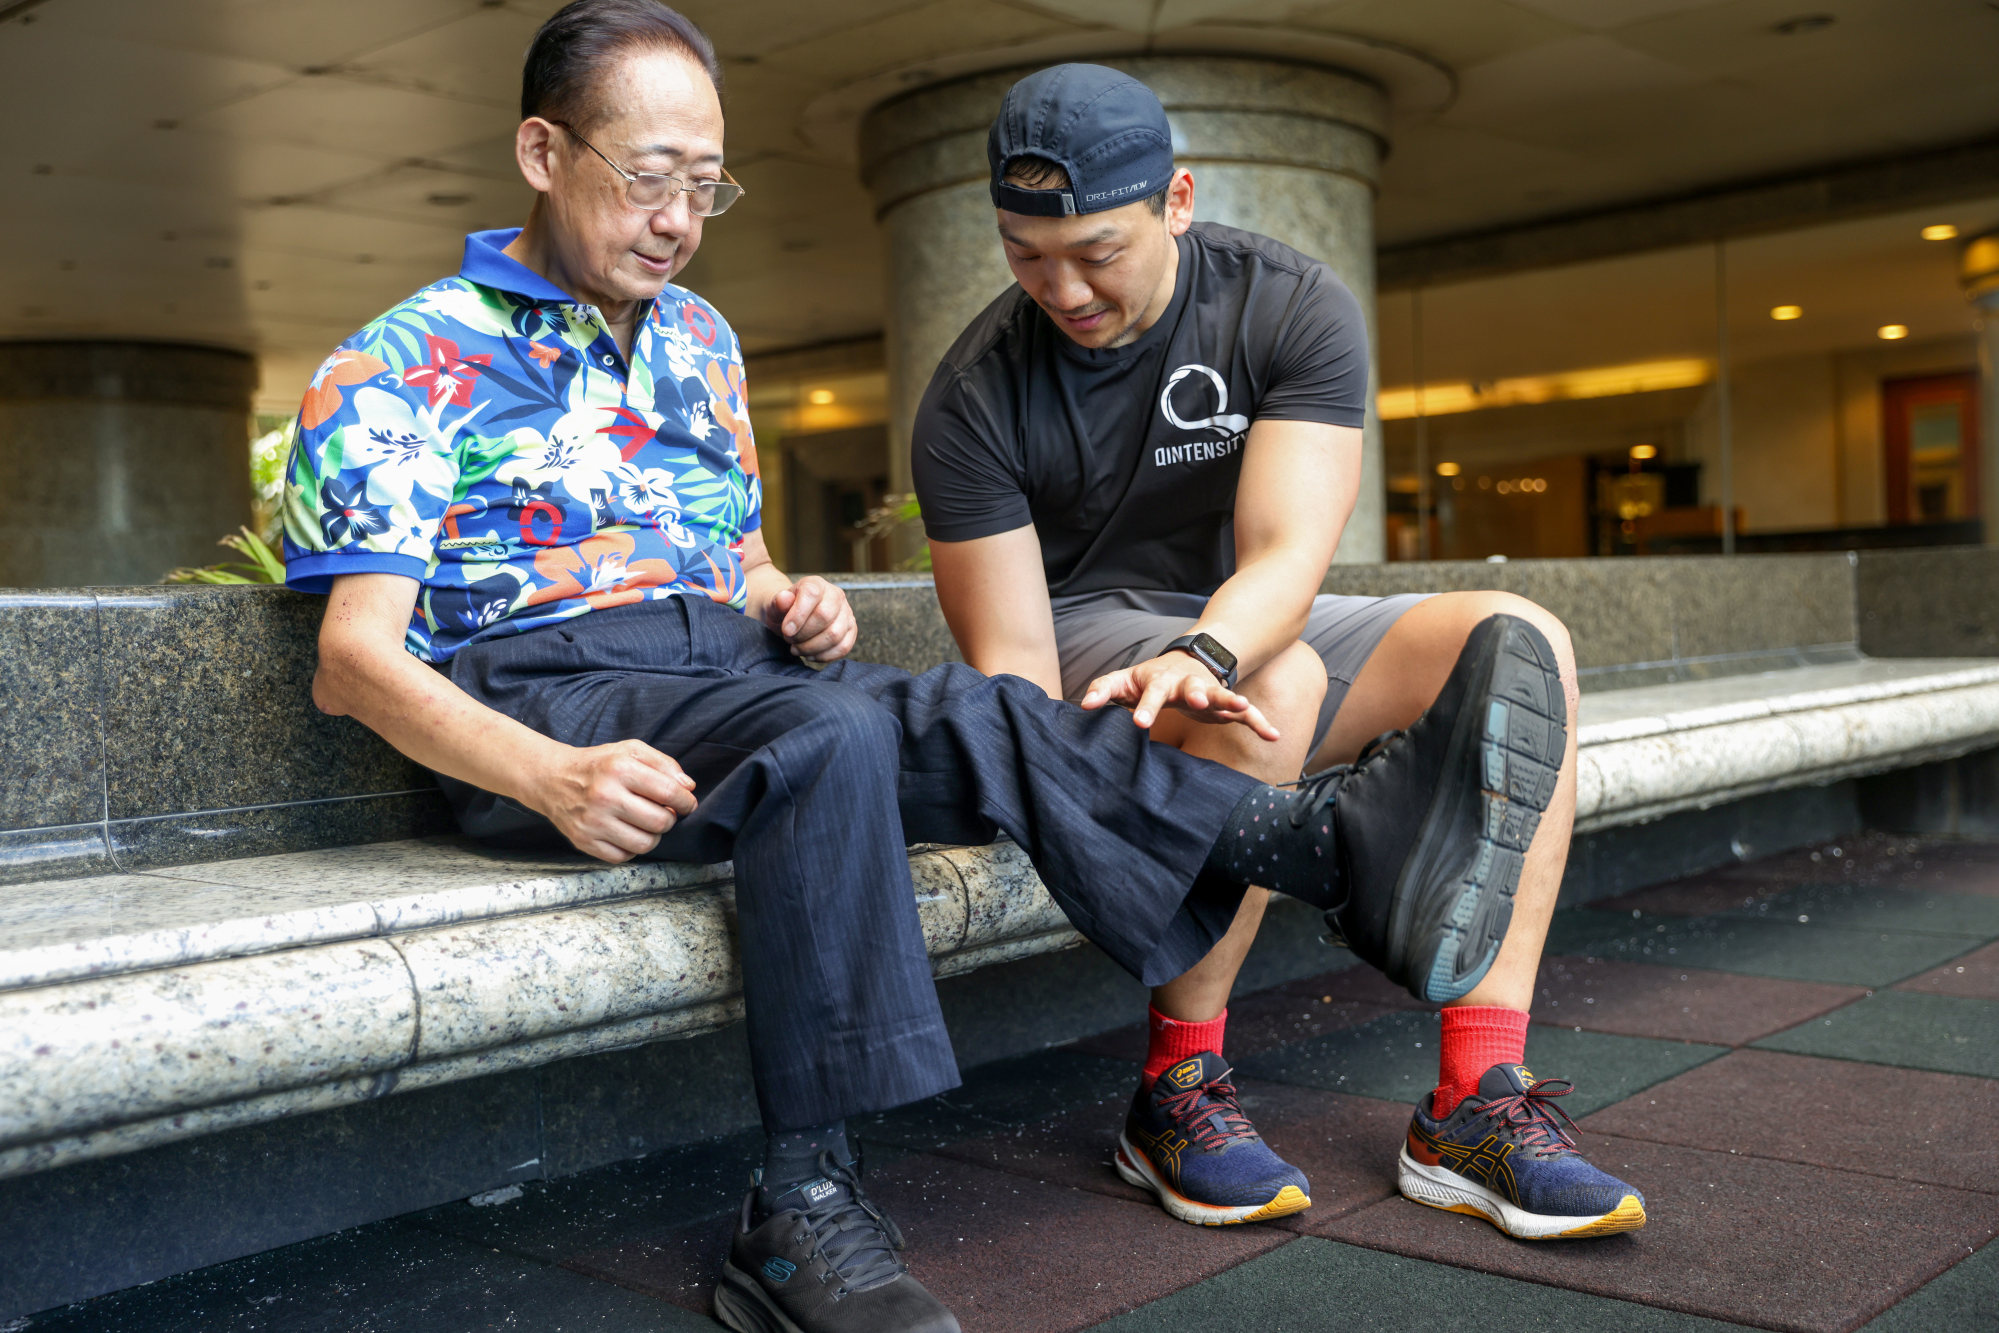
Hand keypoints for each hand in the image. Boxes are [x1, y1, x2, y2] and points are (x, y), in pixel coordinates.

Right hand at [530, 739, 698, 862]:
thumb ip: (664, 764)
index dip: (685, 802)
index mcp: (620, 768)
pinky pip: (623, 856)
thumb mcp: (630, 750)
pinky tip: (627, 833)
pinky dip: (632, 848)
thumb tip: (688, 787)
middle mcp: (605, 796)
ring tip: (646, 824)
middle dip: (669, 819)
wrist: (552, 779)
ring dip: (653, 836)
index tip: (686, 804)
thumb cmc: (599, 764)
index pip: (668, 792)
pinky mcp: (584, 841)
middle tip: (663, 813)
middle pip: (660, 822)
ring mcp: (593, 822)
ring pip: (644, 843)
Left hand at [764, 575, 857, 662]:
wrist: (794, 619)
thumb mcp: (775, 606)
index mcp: (816, 584)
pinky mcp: (851, 631)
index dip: (798, 615)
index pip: (812, 594)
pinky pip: (844, 647)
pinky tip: (810, 654)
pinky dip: (824, 656)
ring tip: (797, 648)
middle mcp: (836, 595)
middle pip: (824, 616)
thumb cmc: (785, 612)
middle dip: (803, 634)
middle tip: (790, 639)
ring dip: (812, 647)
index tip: (786, 631)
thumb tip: (783, 598)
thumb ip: (778, 603)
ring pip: (835, 635)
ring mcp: (847, 613)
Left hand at [1080, 651, 1279, 739]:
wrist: (1186, 661)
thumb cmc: (1148, 677)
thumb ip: (1104, 690)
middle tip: (1198, 701)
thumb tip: (1083, 705)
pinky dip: (1260, 722)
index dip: (1145, 707)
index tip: (1139, 723)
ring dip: (1232, 700)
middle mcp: (1188, 683)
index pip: (1151, 693)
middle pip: (1192, 687)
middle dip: (1196, 693)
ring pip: (1222, 694)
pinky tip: (1274, 736)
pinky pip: (1246, 713)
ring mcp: (1209, 691)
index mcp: (1160, 680)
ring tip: (1244, 707)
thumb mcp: (1123, 680)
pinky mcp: (1225, 703)